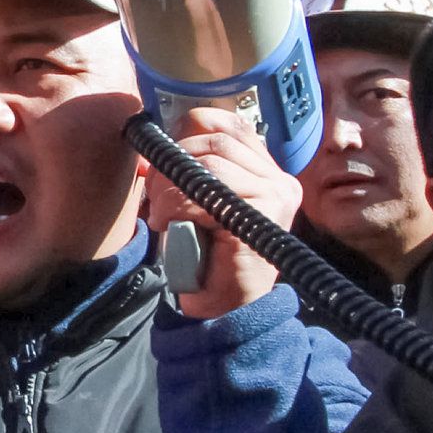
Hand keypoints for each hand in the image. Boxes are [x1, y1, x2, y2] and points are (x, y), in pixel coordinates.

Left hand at [143, 105, 296, 319]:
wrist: (227, 308)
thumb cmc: (209, 255)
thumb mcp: (201, 201)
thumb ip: (193, 168)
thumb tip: (154, 138)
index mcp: (267, 171)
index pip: (230, 124)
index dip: (190, 131)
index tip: (165, 156)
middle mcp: (279, 179)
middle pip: (215, 140)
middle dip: (173, 161)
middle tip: (154, 193)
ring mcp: (275, 196)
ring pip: (208, 164)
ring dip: (169, 188)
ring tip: (159, 214)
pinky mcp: (259, 217)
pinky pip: (204, 195)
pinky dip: (175, 207)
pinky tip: (167, 225)